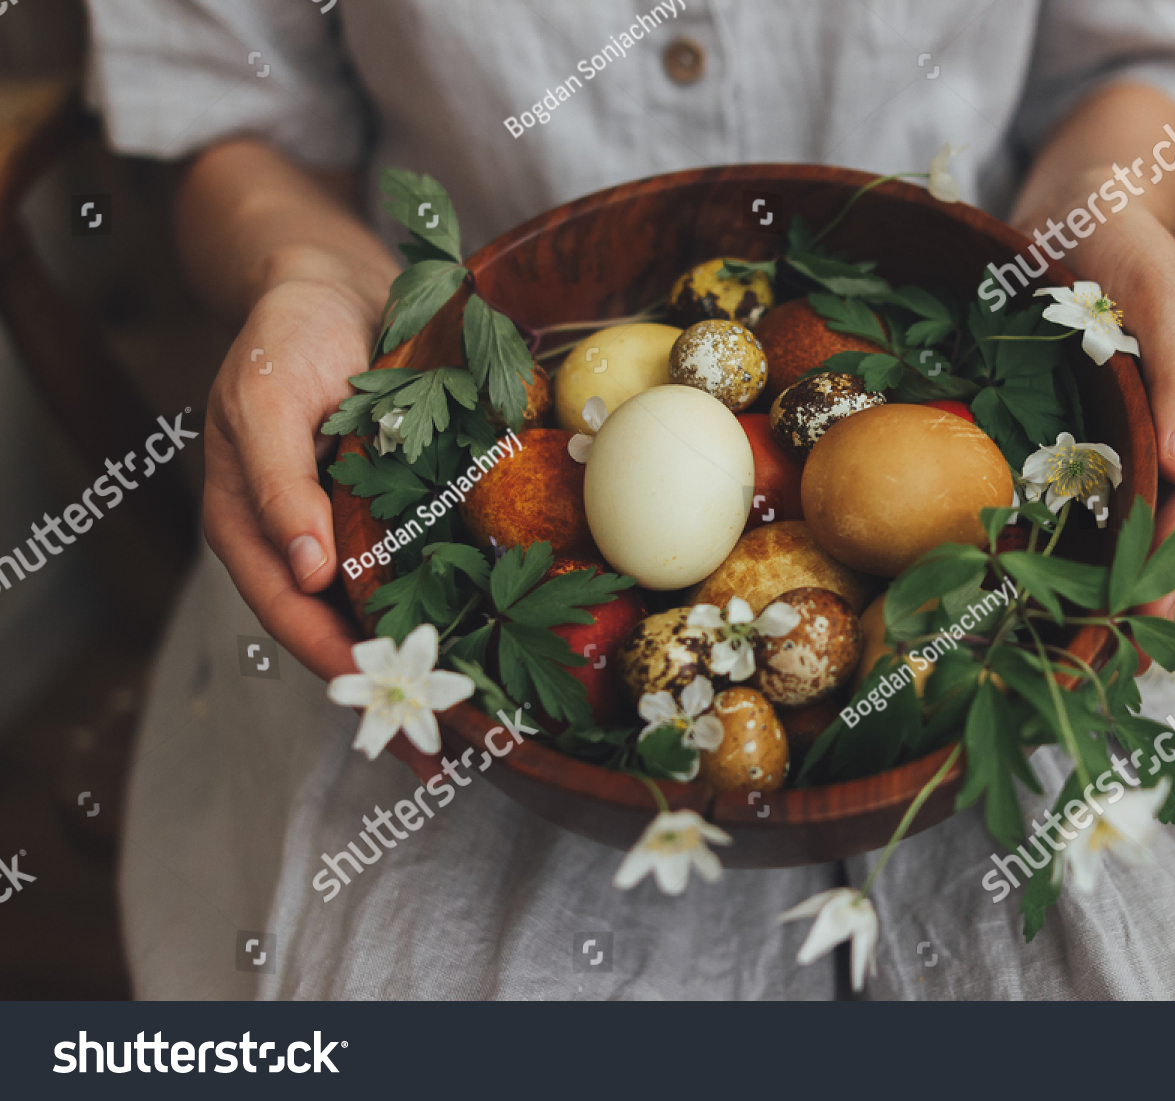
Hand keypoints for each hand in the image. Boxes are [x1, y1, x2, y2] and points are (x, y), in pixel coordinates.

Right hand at [202, 276, 444, 781]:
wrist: (335, 284)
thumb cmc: (287, 335)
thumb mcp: (267, 399)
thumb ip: (276, 484)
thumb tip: (306, 573)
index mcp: (256, 528)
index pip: (292, 614)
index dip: (335, 663)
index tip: (387, 702)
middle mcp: (309, 541)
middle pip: (346, 629)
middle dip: (396, 684)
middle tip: (451, 741)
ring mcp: (359, 528)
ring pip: (396, 607)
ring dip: (437, 656)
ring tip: (488, 713)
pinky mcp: (406, 507)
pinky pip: (434, 563)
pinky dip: (465, 600)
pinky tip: (511, 632)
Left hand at [1059, 202, 1174, 621]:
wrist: (1077, 204)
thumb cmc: (1123, 240)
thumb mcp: (1164, 292)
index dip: (1174, 561)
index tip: (1145, 621)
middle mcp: (1173, 424)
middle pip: (1171, 523)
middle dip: (1149, 590)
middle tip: (1121, 662)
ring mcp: (1132, 426)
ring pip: (1133, 516)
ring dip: (1117, 576)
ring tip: (1094, 641)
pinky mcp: (1088, 422)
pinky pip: (1091, 491)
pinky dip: (1083, 537)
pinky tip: (1056, 576)